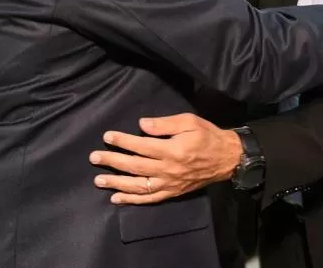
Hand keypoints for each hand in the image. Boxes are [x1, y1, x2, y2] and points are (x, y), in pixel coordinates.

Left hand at [89, 113, 241, 204]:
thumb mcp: (190, 122)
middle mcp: (168, 169)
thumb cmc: (208, 136)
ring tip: (99, 180)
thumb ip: (165, 124)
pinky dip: (132, 200)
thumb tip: (142, 124)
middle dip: (112, 161)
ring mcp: (169, 184)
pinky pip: (149, 199)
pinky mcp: (172, 193)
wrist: (227, 159)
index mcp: (172, 150)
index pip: (141, 146)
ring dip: (117, 183)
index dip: (123, 141)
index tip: (107, 136)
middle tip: (94, 157)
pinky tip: (117, 197)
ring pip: (138, 186)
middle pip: (135, 166)